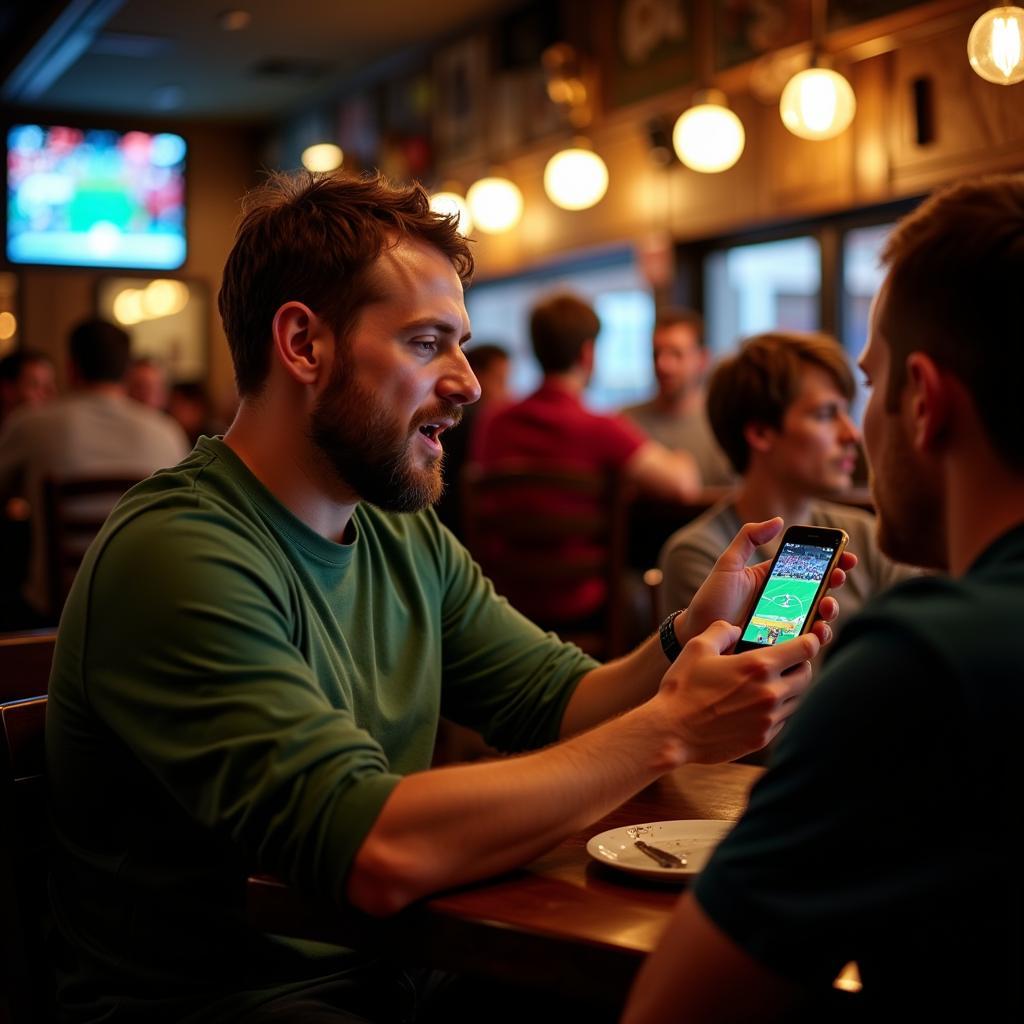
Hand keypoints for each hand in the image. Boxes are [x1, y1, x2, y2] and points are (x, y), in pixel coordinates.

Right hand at [656, 619, 817, 763]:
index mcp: (758, 666)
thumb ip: (722, 630)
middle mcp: (770, 692)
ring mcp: (768, 718)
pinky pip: (782, 720)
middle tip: (788, 662)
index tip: (809, 639)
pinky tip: (759, 705)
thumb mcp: (697, 647)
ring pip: (797, 700)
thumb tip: (736, 629)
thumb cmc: (682, 688)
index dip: (810, 641)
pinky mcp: (762, 739)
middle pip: (807, 676)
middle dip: (801, 666)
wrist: (672, 731)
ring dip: (790, 689)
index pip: (804, 650)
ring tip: (773, 683)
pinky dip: (777, 710)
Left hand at [676, 518, 856, 649]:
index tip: (846, 556)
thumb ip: (748, 538)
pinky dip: (818, 636)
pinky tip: (817, 630)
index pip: (809, 567)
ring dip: (830, 610)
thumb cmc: (711, 599)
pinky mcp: (783, 645)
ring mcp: (786, 624)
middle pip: (820, 590)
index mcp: (774, 578)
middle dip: (836, 582)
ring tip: (826, 606)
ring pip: (819, 616)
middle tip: (838, 577)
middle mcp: (784, 601)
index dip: (832, 561)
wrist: (697, 633)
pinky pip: (807, 642)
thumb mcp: (728, 564)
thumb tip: (778, 521)